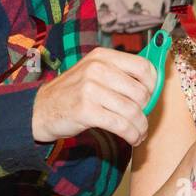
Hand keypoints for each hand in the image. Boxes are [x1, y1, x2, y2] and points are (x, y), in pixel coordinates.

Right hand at [31, 47, 156, 145]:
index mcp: (102, 56)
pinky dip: (131, 135)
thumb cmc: (73, 93)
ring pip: (133, 111)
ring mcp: (90, 89)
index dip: (154, 85)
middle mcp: (97, 68)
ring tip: (139, 133)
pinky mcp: (86, 110)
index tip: (152, 97)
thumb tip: (154, 84)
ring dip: (141, 127)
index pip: (143, 67)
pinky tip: (132, 138)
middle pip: (141, 92)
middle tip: (142, 120)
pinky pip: (121, 125)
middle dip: (147, 110)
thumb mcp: (93, 73)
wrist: (40, 110)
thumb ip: (120, 75)